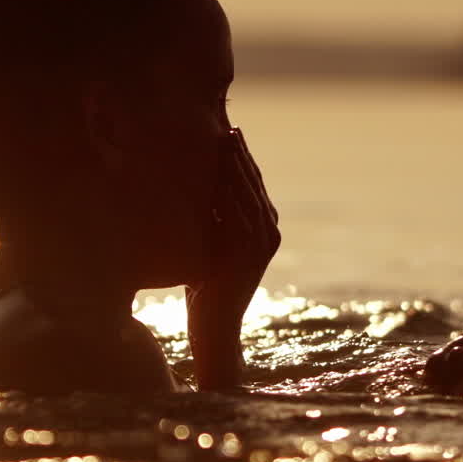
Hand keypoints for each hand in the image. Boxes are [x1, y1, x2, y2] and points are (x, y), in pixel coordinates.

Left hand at [186, 127, 280, 389]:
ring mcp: (259, 248)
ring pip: (249, 199)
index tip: (229, 131)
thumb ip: (211, 218)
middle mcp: (267, 235)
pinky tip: (220, 182)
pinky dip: (231, 201)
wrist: (214, 333)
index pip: (253, 183)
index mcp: (262, 228)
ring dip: (237, 172)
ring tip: (224, 146)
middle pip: (254, 186)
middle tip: (228, 129)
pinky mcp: (247, 260)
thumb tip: (194, 187)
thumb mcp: (208, 245)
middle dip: (240, 156)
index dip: (242, 157)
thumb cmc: (204, 289)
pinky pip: (240, 223)